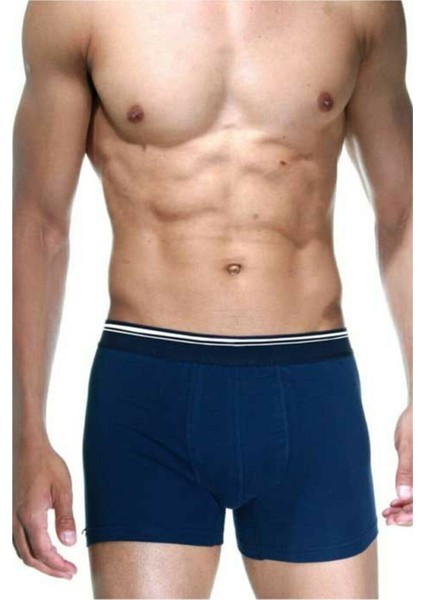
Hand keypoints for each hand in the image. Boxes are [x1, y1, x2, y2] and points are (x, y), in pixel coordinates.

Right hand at [12, 437, 77, 577]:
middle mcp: (18, 520)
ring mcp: (14, 516)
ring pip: (22, 550)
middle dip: (49, 569)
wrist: (30, 448)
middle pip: (30, 557)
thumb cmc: (48, 464)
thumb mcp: (63, 489)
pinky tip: (44, 549)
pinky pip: (19, 540)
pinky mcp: (15, 511)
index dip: (58, 565)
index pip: (43, 552)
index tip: (72, 571)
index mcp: (31, 516)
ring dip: (40, 562)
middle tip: (68, 573)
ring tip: (58, 566)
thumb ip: (65, 517)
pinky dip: (31, 551)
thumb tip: (69, 544)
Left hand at [382, 404, 412, 525]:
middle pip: (423, 504)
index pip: (423, 503)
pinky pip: (419, 490)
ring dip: (408, 509)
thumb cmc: (415, 421)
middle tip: (389, 518)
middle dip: (409, 515)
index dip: (413, 515)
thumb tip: (403, 495)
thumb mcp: (407, 445)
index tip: (396, 520)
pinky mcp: (421, 473)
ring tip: (389, 513)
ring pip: (421, 499)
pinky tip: (396, 502)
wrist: (418, 409)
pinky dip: (410, 498)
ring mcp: (423, 476)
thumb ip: (407, 471)